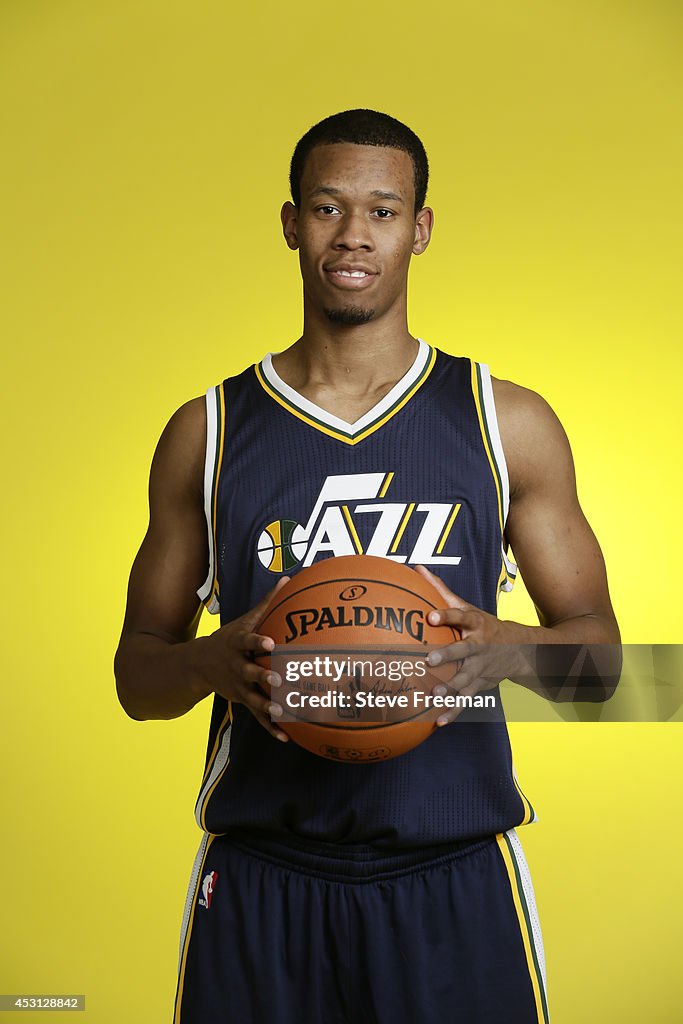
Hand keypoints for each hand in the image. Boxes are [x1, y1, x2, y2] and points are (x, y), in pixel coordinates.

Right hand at [196, 578, 290, 741]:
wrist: (198, 665)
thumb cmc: (229, 639)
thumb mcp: (244, 621)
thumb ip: (267, 603)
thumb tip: (288, 579)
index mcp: (239, 645)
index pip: (249, 642)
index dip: (259, 642)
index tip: (271, 644)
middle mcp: (237, 667)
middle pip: (251, 673)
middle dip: (263, 677)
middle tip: (278, 680)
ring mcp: (239, 686)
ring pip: (254, 698)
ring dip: (267, 707)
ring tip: (281, 713)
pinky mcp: (243, 701)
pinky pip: (258, 717)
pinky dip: (271, 727)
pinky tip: (285, 736)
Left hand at [415, 565, 526, 725]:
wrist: (521, 651)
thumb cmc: (484, 626)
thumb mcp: (467, 607)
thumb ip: (441, 591)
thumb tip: (416, 568)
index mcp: (476, 624)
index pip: (461, 617)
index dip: (447, 616)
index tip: (431, 617)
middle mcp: (480, 646)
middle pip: (464, 650)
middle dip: (448, 655)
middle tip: (430, 660)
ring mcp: (481, 668)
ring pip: (465, 678)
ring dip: (451, 688)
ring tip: (434, 694)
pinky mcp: (480, 685)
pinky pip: (466, 700)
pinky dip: (453, 711)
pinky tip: (438, 721)